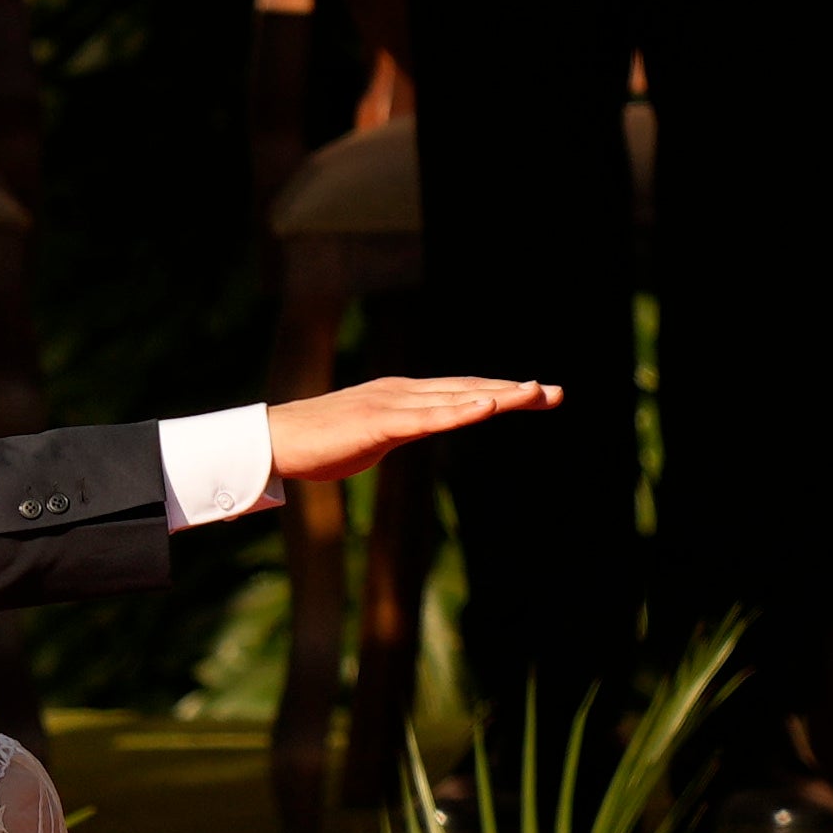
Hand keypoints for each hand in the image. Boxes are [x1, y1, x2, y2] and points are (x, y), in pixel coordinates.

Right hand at [268, 375, 563, 486]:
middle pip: (469, 389)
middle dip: (514, 391)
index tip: (538, 394)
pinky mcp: (380, 423)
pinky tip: (488, 407)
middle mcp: (404, 392)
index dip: (502, 392)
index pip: (463, 391)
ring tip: (535, 393)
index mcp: (405, 395)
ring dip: (498, 396)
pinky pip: (428, 418)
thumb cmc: (320, 443)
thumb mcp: (374, 436)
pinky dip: (460, 411)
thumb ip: (402, 430)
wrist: (276, 442)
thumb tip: (422, 431)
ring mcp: (392, 404)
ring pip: (456, 399)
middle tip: (556, 392)